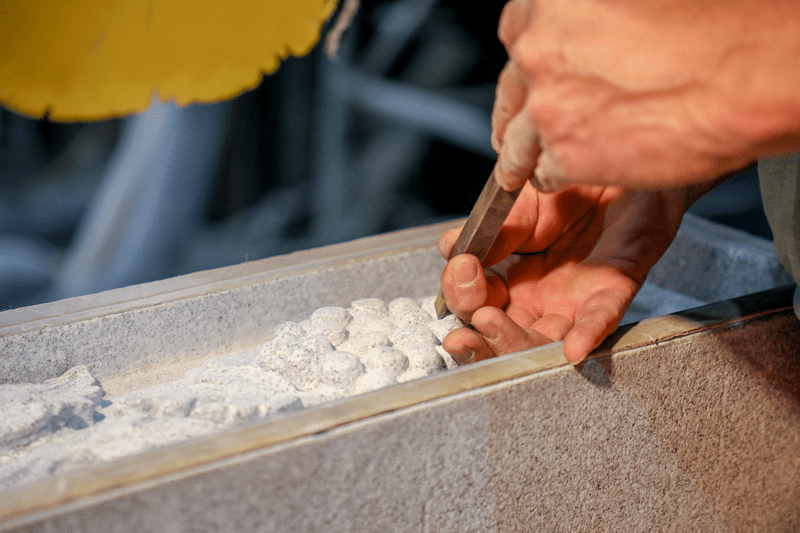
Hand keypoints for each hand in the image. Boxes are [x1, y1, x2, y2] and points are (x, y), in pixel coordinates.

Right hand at [439, 182, 690, 363]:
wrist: (617, 161)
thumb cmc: (568, 189)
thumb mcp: (516, 208)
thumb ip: (486, 232)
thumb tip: (450, 249)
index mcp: (511, 282)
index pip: (476, 306)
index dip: (462, 295)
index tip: (462, 267)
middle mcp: (540, 300)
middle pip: (503, 338)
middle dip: (480, 337)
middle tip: (473, 316)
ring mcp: (576, 300)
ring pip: (544, 340)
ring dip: (514, 340)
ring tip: (491, 323)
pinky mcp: (615, 288)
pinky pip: (602, 318)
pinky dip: (587, 335)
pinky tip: (572, 350)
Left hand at [492, 0, 799, 190]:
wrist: (746, 77)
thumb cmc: (713, 27)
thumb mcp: (636, 0)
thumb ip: (589, 18)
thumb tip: (582, 29)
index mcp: (550, 1)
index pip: (515, 33)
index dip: (528, 58)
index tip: (533, 75)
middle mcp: (538, 49)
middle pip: (512, 87)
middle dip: (522, 106)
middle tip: (533, 120)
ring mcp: (547, 105)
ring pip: (517, 138)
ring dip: (526, 150)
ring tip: (532, 163)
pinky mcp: (564, 154)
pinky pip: (542, 171)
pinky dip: (553, 174)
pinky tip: (572, 171)